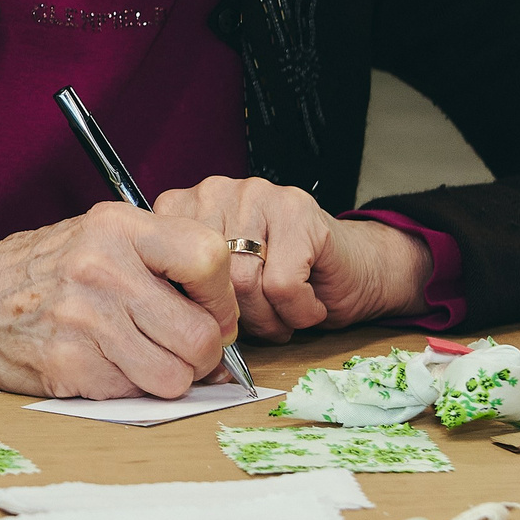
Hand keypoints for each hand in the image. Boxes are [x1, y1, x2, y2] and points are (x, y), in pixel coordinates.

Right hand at [0, 203, 238, 399]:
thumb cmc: (43, 273)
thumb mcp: (101, 238)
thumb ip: (163, 266)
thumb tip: (228, 327)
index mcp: (118, 227)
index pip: (211, 259)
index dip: (221, 297)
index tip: (209, 309)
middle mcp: (102, 268)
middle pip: (201, 335)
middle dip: (202, 354)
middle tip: (178, 347)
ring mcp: (83, 319)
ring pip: (175, 377)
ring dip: (166, 378)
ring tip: (138, 357)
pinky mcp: (68, 365)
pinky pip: (132, 395)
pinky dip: (125, 389)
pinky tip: (99, 364)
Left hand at [150, 176, 431, 342]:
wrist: (354, 271)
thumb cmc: (282, 282)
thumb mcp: (219, 287)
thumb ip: (186, 292)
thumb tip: (166, 328)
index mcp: (186, 206)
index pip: (165, 268)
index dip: (195, 309)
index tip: (221, 318)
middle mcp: (217, 192)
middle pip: (207, 281)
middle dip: (237, 318)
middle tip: (263, 321)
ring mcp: (259, 195)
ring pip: (243, 284)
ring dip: (270, 319)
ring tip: (285, 314)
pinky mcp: (299, 212)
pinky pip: (281, 286)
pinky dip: (299, 312)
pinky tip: (309, 303)